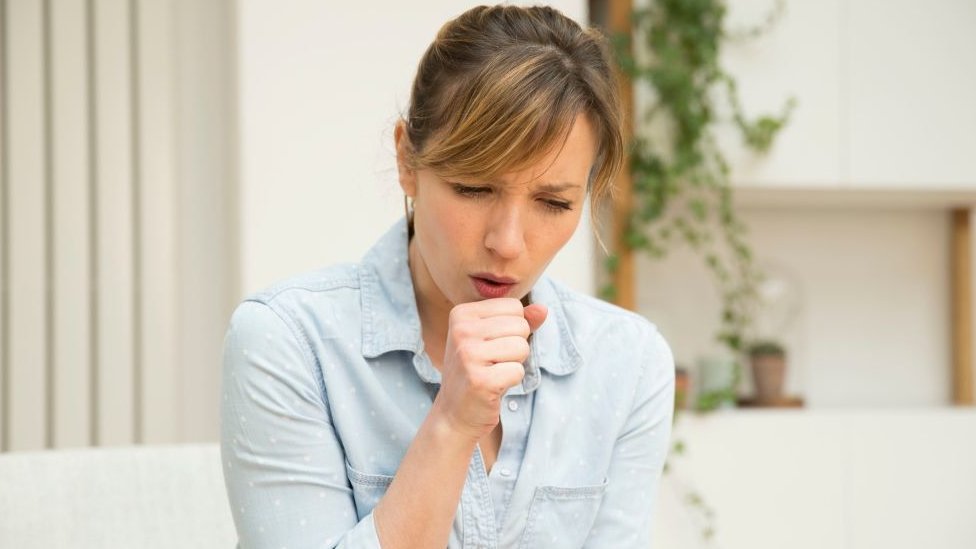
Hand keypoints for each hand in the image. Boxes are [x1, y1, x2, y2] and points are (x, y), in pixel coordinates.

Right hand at [430, 298, 546, 442]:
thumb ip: (520, 321)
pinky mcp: (479, 380)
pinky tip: (493, 386)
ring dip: (514, 364)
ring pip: (521, 347)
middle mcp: (461, 330)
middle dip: (516, 347)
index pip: (513, 306)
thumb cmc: (479, 370)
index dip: (512, 329)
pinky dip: (512, 381)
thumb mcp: (494, 338)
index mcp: (462, 314)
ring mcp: (468, 355)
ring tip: (493, 373)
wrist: (455, 412)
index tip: (491, 345)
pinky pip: (518, 371)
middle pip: (520, 325)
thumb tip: (543, 309)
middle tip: (493, 362)